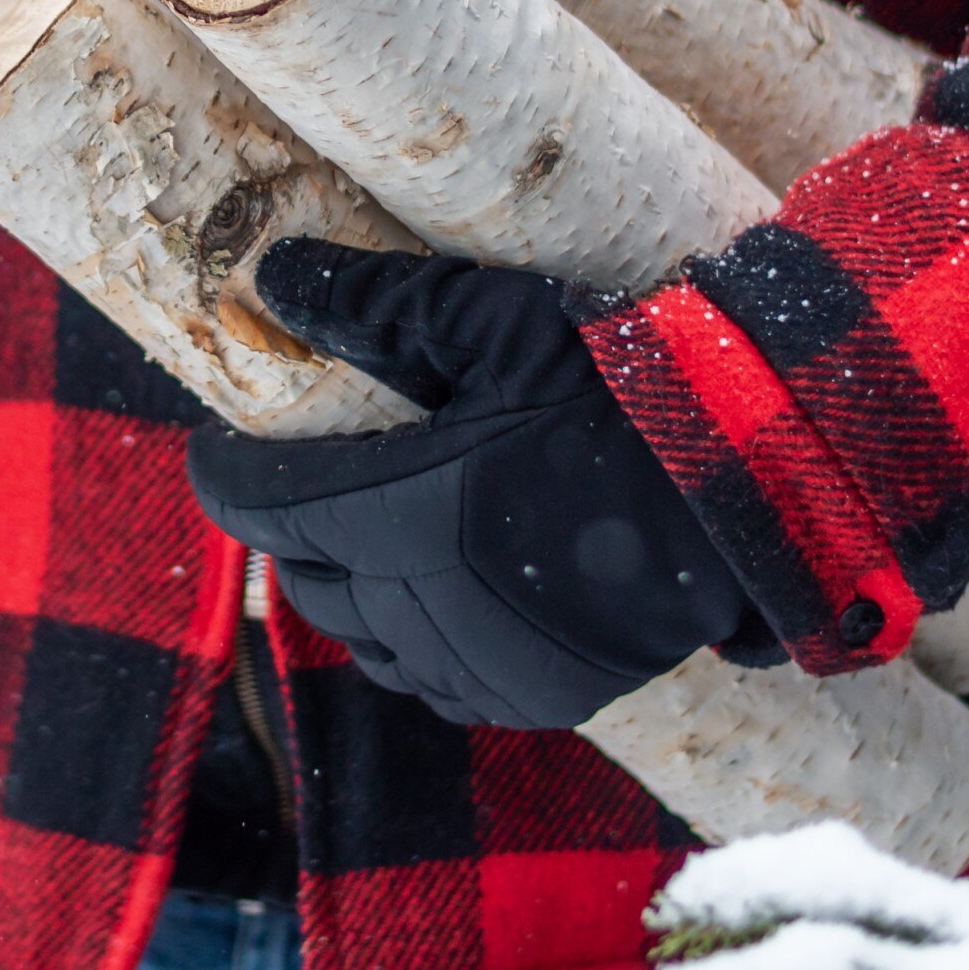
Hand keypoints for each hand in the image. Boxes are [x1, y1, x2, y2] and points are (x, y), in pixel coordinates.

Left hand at [186, 240, 753, 728]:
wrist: (745, 491)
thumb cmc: (620, 389)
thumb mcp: (495, 321)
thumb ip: (375, 303)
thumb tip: (275, 275)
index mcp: (396, 512)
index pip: (254, 505)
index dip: (225, 471)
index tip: (224, 441)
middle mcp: (419, 604)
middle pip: (302, 573)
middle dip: (292, 521)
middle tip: (317, 469)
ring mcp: (471, 661)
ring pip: (361, 634)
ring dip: (351, 582)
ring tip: (382, 526)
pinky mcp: (524, 695)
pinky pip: (430, 681)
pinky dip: (416, 638)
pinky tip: (444, 588)